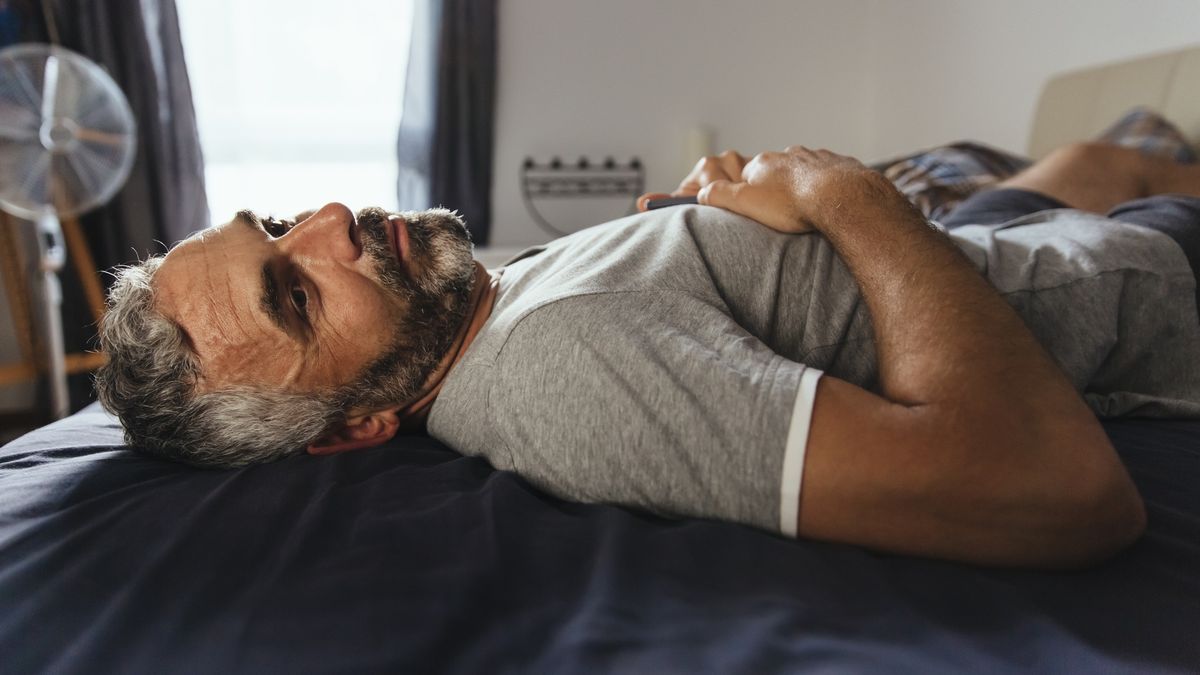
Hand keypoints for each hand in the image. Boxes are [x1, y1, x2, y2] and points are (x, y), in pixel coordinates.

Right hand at [641, 146, 881, 234]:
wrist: (842, 198)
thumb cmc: (794, 204)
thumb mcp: (746, 204)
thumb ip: (720, 196)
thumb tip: (701, 193)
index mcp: (762, 164)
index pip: (742, 177)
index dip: (742, 195)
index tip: (746, 210)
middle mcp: (787, 156)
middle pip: (772, 173)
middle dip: (772, 191)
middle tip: (778, 214)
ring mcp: (814, 158)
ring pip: (799, 173)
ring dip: (798, 188)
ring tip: (803, 211)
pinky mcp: (838, 165)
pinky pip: (825, 176)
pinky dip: (822, 187)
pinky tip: (825, 203)